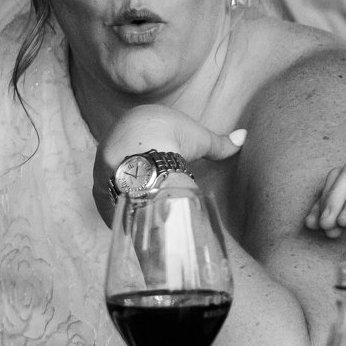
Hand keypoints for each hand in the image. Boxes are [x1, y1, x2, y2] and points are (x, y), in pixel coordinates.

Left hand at [93, 104, 245, 223]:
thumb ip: (220, 142)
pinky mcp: (100, 190)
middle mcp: (113, 144)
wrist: (142, 150)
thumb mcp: (200, 139)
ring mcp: (102, 168)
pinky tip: (134, 221)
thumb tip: (244, 136)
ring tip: (146, 210)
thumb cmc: (171, 138)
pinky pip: (109, 204)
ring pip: (114, 184)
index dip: (153, 154)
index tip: (164, 165)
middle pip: (125, 163)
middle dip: (139, 176)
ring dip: (128, 195)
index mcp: (134, 124)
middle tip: (155, 190)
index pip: (140, 140)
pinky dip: (121, 212)